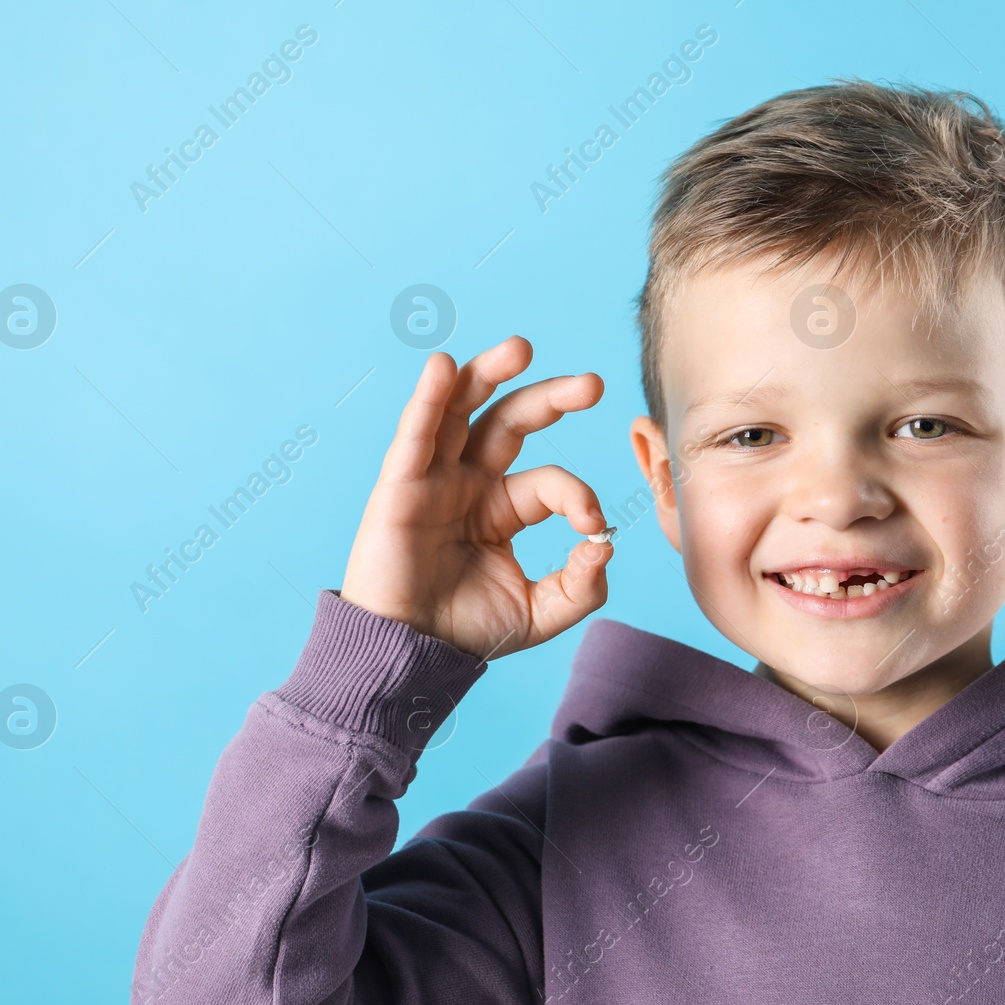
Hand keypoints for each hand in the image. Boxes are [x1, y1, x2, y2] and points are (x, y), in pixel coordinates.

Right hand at [339, 335, 612, 660]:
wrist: (409, 655)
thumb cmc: (466, 633)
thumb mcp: (540, 613)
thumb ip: (582, 585)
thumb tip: (605, 542)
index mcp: (501, 508)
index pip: (548, 483)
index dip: (577, 495)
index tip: (592, 526)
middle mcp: (468, 484)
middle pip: (509, 422)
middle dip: (550, 398)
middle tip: (593, 385)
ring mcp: (432, 480)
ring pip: (460, 410)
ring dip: (488, 374)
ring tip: (522, 349)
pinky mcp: (399, 487)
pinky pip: (415, 435)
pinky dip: (427, 398)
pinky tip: (443, 367)